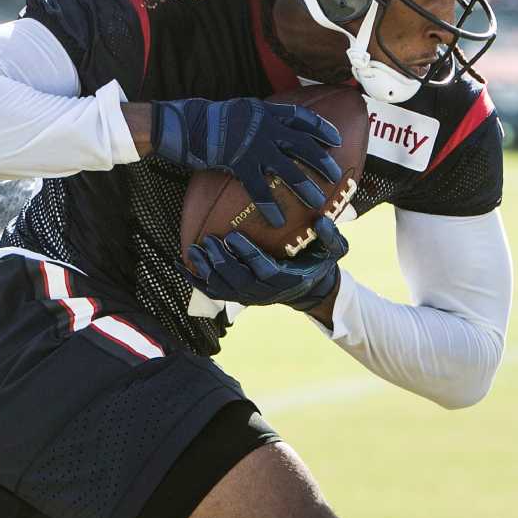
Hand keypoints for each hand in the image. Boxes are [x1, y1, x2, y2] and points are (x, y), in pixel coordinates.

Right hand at [151, 97, 341, 227]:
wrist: (183, 124)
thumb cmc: (205, 120)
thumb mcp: (237, 110)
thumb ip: (255, 119)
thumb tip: (265, 127)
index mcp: (265, 112)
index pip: (301, 118)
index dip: (321, 128)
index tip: (336, 140)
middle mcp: (265, 126)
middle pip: (303, 143)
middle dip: (321, 160)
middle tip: (334, 175)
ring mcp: (254, 145)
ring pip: (288, 167)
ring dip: (304, 186)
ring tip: (317, 201)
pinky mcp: (239, 163)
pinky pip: (259, 187)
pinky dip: (270, 205)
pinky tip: (279, 220)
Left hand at [184, 216, 349, 310]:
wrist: (308, 288)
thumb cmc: (318, 262)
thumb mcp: (334, 250)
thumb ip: (332, 236)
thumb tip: (321, 220)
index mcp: (286, 279)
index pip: (262, 270)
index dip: (246, 255)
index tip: (232, 235)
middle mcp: (265, 292)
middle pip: (237, 281)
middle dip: (220, 261)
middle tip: (208, 240)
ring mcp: (249, 297)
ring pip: (222, 289)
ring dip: (206, 271)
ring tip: (194, 249)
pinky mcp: (238, 297)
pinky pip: (213, 293)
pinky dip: (196, 281)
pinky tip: (183, 265)